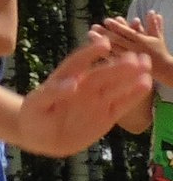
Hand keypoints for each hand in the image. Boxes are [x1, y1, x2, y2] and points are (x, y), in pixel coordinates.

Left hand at [16, 34, 153, 157]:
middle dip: (119, 65)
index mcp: (65, 78)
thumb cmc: (33, 116)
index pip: (77, 63)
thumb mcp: (36, 105)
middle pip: (103, 74)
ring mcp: (96, 99)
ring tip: (146, 66)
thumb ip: (51, 93)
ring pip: (116, 86)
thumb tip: (72, 84)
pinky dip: (132, 95)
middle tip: (137, 57)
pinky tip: (145, 85)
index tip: (103, 44)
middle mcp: (84, 86)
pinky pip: (121, 104)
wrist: (39, 136)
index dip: (89, 53)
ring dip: (131, 76)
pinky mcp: (106, 114)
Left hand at [96, 13, 172, 88]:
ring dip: (100, 42)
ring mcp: (130, 59)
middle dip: (105, 33)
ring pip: (113, 50)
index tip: (106, 20)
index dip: (118, 26)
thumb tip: (152, 11)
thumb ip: (154, 25)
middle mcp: (135, 50)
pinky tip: (91, 49)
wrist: (165, 70)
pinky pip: (113, 61)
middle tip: (93, 26)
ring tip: (89, 34)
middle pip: (118, 40)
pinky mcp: (126, 68)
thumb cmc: (160, 51)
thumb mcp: (158, 37)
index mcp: (143, 42)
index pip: (128, 33)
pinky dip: (103, 55)